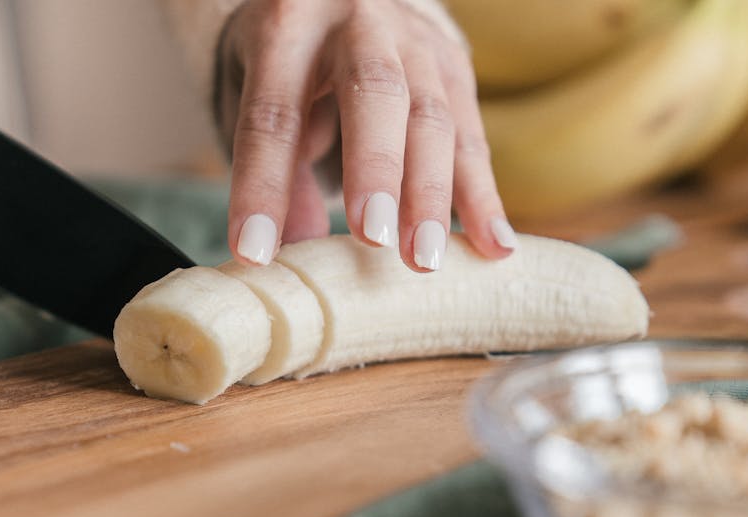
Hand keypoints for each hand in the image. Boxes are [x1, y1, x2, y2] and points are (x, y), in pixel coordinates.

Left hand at [214, 0, 517, 270]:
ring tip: (423, 260)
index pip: (272, 113)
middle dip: (375, 170)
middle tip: (373, 239)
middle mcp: (357, 23)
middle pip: (373, 92)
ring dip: (430, 196)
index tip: (253, 252)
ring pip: (432, 116)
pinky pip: (471, 135)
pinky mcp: (454, 65)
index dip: (263, 186)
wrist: (339, 2)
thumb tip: (289, 253)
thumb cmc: (283, 64)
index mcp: (287, 26)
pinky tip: (494, 245)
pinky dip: (482, 195)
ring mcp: (414, 40)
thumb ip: (274, 169)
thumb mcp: (254, 98)